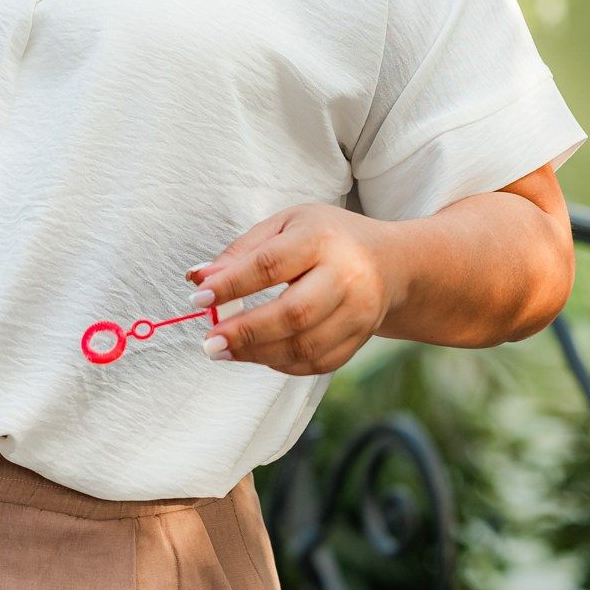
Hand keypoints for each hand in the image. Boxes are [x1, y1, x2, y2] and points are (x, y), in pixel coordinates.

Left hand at [187, 205, 400, 374]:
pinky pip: (316, 362)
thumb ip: (242, 252)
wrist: (390, 262)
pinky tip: (257, 354)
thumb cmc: (326, 238)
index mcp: (322, 239)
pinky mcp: (359, 339)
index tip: (199, 298)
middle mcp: (346, 276)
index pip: (270, 265)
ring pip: (304, 345)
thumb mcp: (285, 225)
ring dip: (257, 353)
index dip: (232, 284)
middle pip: (293, 313)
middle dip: (245, 332)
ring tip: (223, 352)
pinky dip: (281, 364)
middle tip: (209, 342)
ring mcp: (358, 312)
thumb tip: (199, 279)